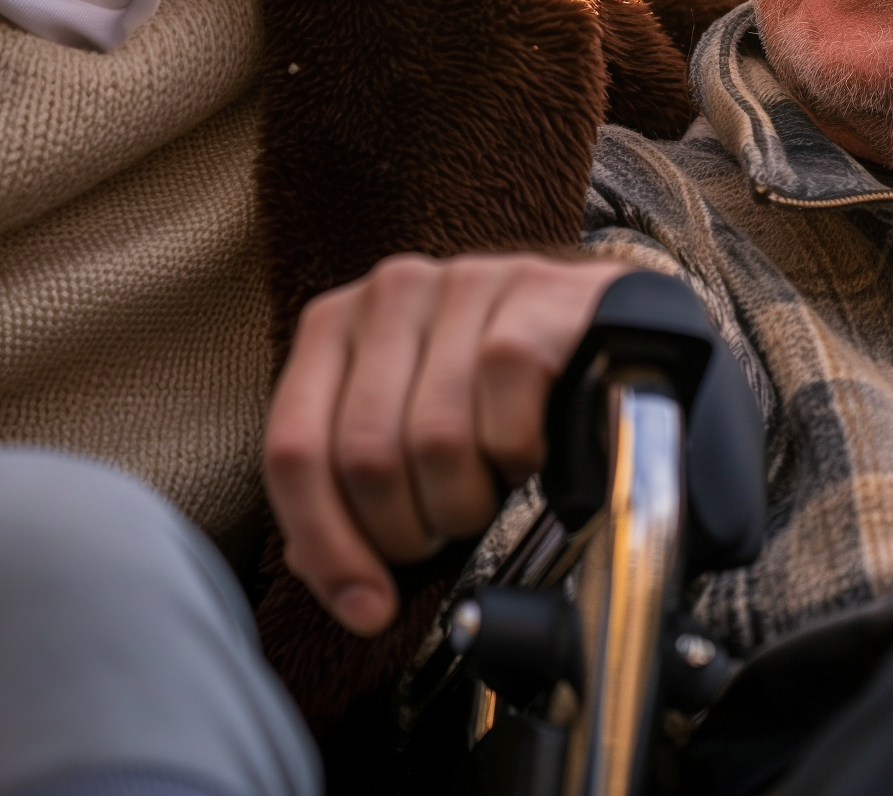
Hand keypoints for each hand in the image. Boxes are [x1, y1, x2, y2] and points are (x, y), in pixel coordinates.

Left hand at [266, 251, 633, 635]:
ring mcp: (462, 283)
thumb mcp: (406, 429)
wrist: (599, 324)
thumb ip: (350, 490)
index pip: (293, 448)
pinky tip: (529, 450)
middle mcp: (390, 292)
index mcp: (335, 325)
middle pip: (364, 454)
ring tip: (488, 491)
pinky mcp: (531, 295)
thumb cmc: (493, 390)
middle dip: (406, 529)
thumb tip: (337, 578)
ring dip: (466, 500)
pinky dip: (519, 459)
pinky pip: (504, 417)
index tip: (367, 608)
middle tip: (442, 538)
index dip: (326, 545)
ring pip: (435, 441)